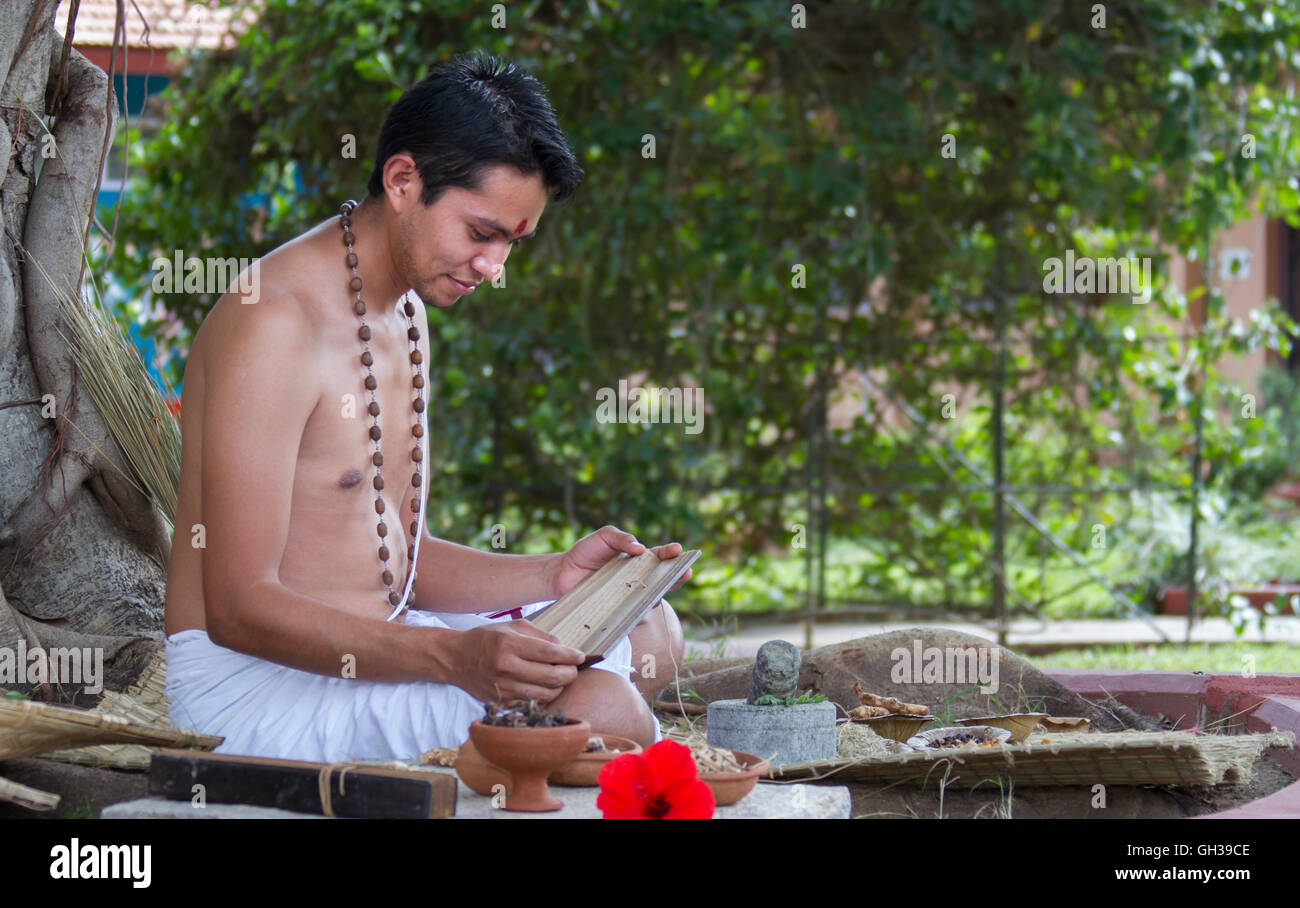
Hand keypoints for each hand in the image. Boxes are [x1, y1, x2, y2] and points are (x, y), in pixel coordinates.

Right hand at [451, 621, 583, 704]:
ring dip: (559, 687)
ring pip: (545, 694)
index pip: (550, 653)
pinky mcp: (501, 702)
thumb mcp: (514, 627)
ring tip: (560, 677)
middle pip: (552, 676)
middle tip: (573, 669)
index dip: (570, 656)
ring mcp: (503, 688)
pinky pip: (532, 703)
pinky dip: (544, 696)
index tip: (580, 656)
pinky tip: (544, 686)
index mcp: (509, 644)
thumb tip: (565, 649)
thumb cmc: (488, 639)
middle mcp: (506, 667)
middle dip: (570, 673)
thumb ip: (541, 637)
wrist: (457, 658)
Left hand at [548, 524, 693, 598]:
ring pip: (651, 597)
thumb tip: (640, 548)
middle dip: (676, 576)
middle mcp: (638, 577)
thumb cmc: (586, 552)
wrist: (563, 573)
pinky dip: (638, 611)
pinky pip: (632, 612)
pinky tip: (642, 607)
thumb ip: (621, 538)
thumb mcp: (604, 537)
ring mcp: (629, 594)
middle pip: (664, 579)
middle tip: (685, 572)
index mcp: (638, 559)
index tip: (678, 551)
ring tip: (663, 590)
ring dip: (659, 594)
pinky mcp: (618, 609)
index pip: (660, 557)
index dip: (671, 554)